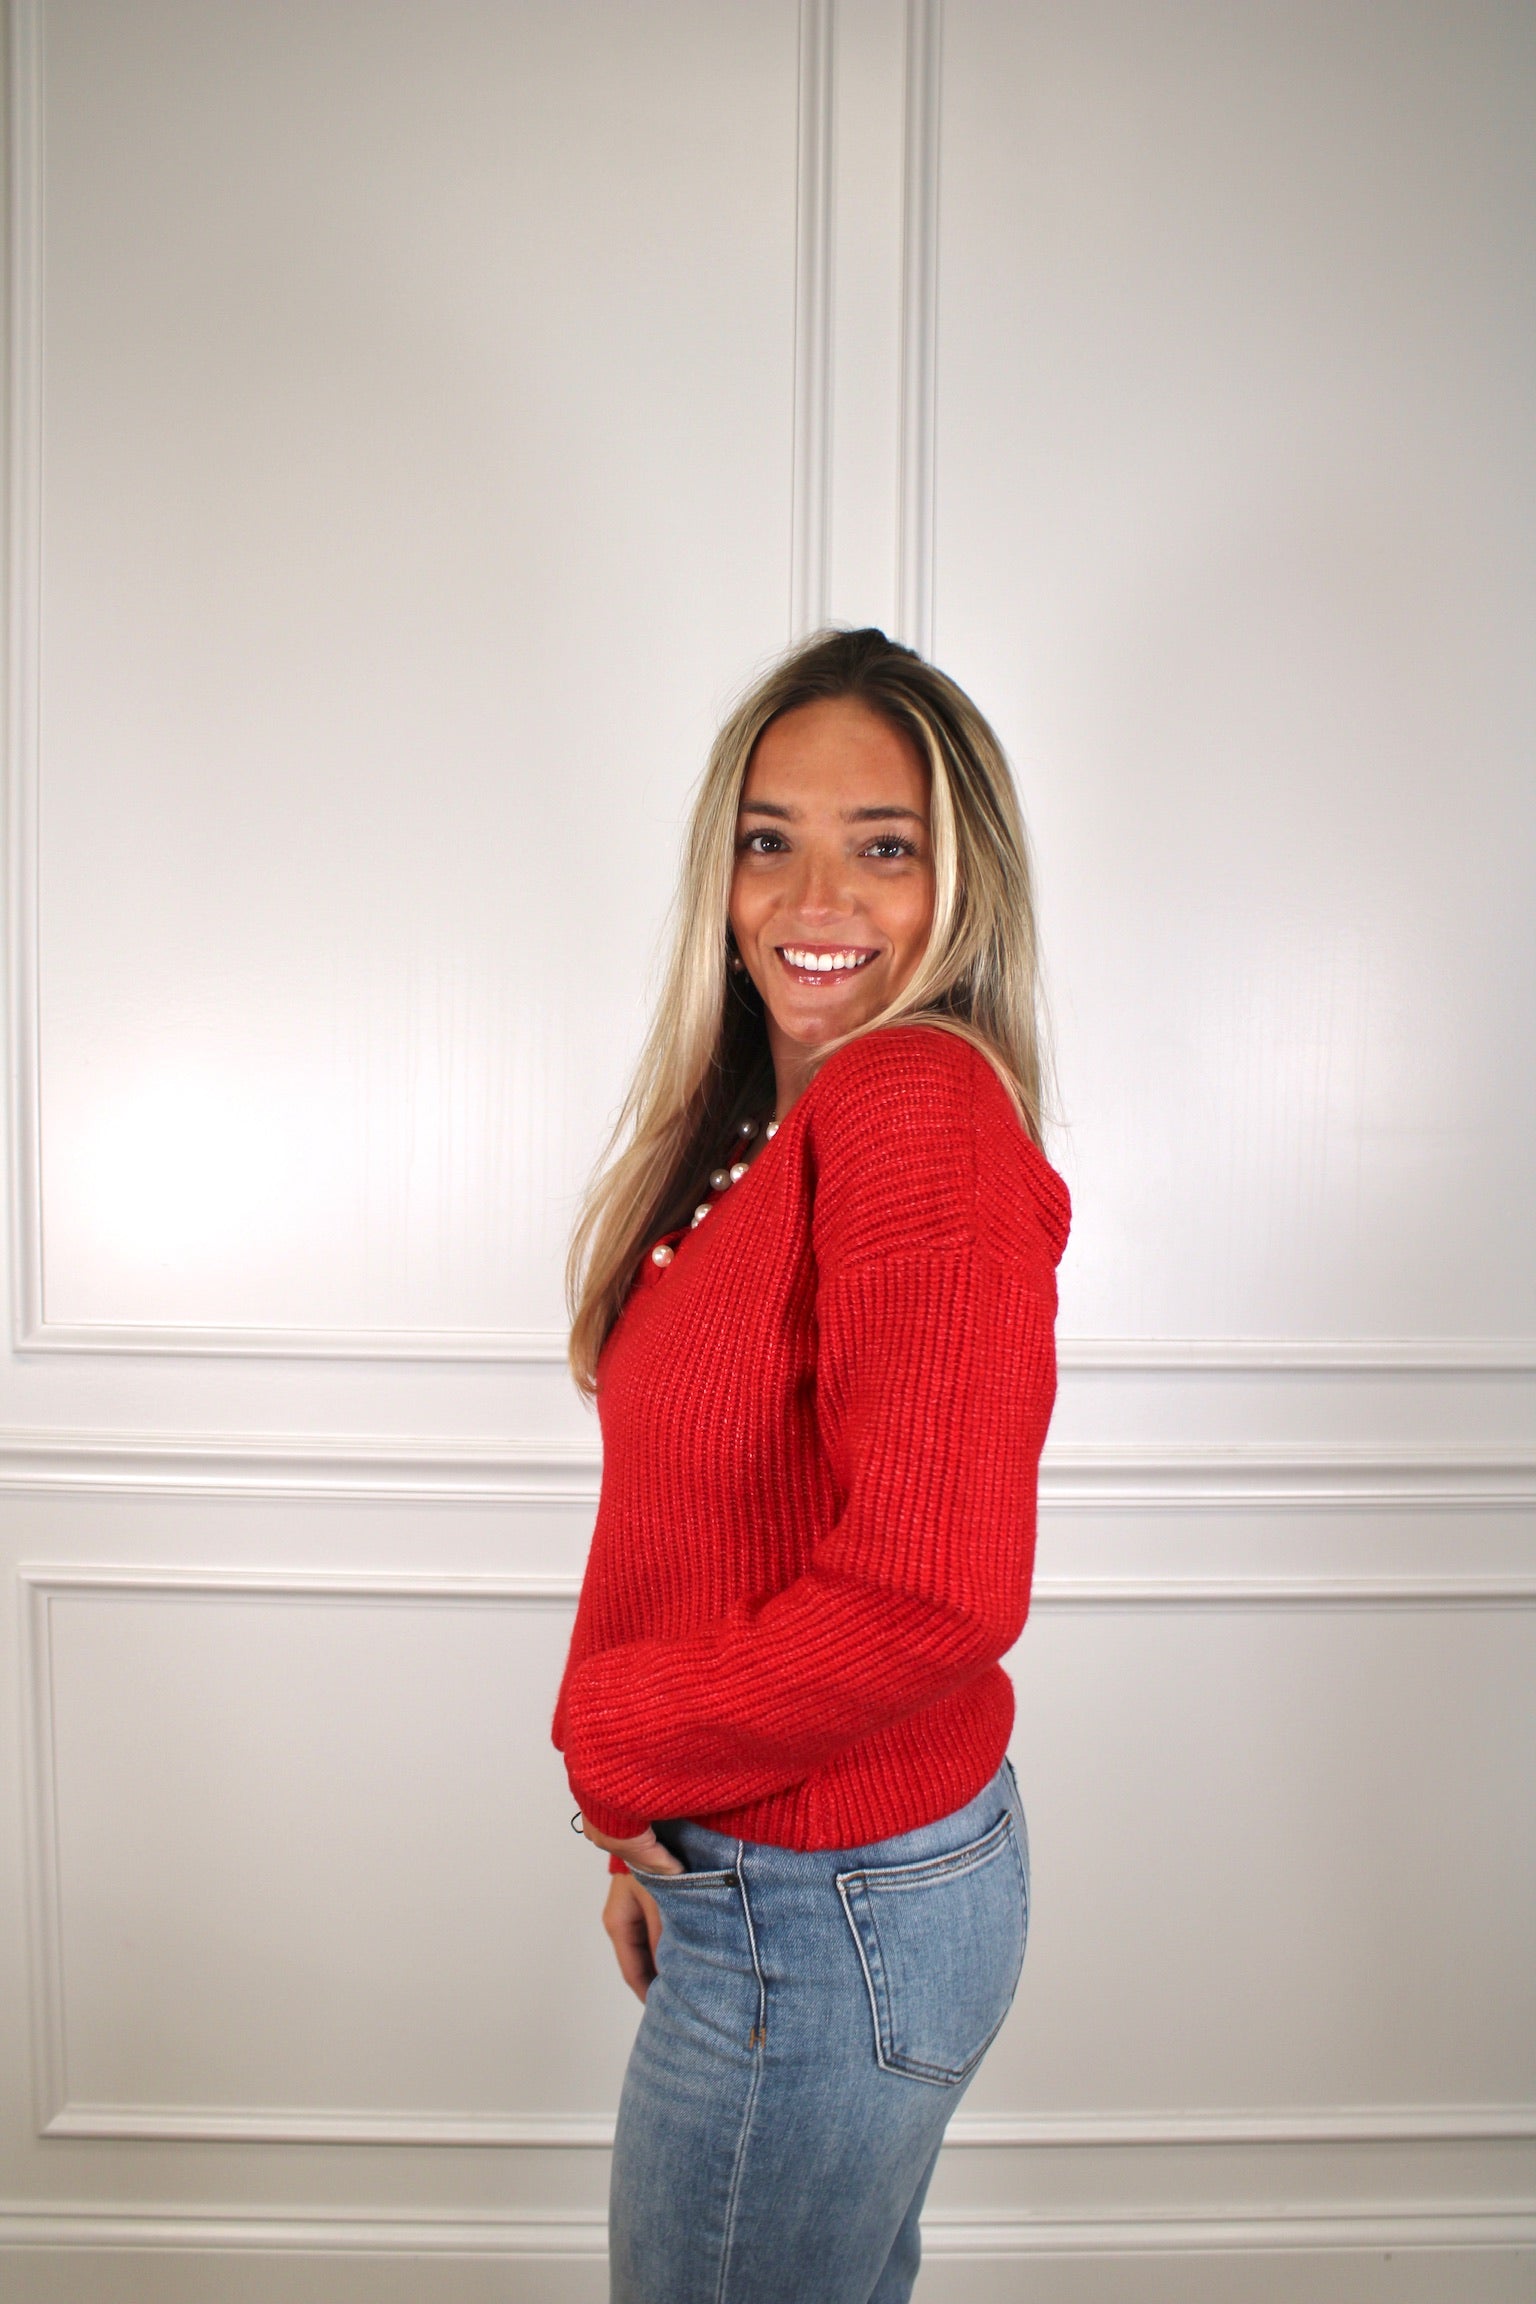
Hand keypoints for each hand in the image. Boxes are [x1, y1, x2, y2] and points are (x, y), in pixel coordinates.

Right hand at [576, 1818, 682, 2002]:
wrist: (653, 1821)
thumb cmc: (652, 1855)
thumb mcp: (661, 1902)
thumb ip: (666, 1938)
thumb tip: (676, 1975)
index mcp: (618, 1922)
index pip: (633, 1973)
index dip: (651, 1995)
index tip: (670, 2013)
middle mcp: (623, 1918)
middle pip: (643, 1961)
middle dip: (664, 1979)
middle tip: (689, 2000)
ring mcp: (635, 1907)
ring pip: (654, 1945)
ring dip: (672, 1958)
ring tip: (696, 1977)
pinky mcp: (650, 1897)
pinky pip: (661, 1928)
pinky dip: (675, 1939)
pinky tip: (695, 1946)